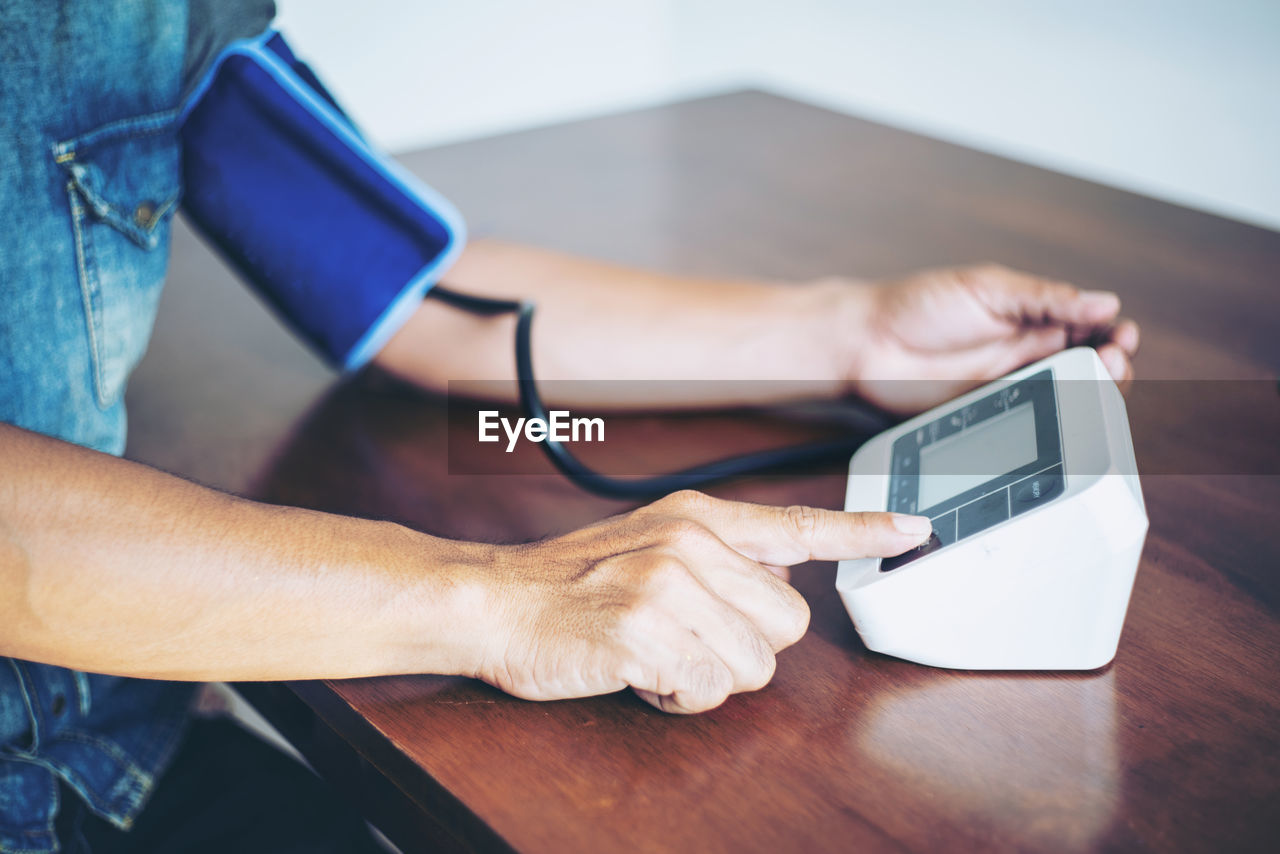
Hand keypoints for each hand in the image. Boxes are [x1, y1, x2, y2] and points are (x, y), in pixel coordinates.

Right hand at [472, 490, 932, 712]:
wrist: (494, 600)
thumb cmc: (570, 583)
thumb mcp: (650, 543)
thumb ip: (722, 554)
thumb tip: (783, 572)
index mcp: (698, 518)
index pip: (798, 525)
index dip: (863, 531)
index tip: (914, 530)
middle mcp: (691, 543)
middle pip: (788, 626)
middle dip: (743, 648)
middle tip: (683, 638)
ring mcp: (668, 585)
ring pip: (755, 666)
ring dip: (708, 677)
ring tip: (656, 653)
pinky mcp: (647, 631)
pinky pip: (709, 689)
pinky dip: (678, 695)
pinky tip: (641, 672)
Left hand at [834, 264, 1140, 412]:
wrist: (864, 345)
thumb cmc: (916, 305)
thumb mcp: (984, 288)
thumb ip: (1042, 298)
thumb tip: (1103, 302)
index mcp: (1030, 314)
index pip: (1088, 325)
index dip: (1111, 333)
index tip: (1121, 337)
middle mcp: (1025, 351)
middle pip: (1086, 365)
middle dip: (1109, 366)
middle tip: (1111, 364)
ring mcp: (1008, 385)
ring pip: (1065, 397)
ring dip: (1088, 395)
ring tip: (1095, 386)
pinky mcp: (988, 415)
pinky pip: (1030, 422)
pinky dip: (1052, 423)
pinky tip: (1062, 417)